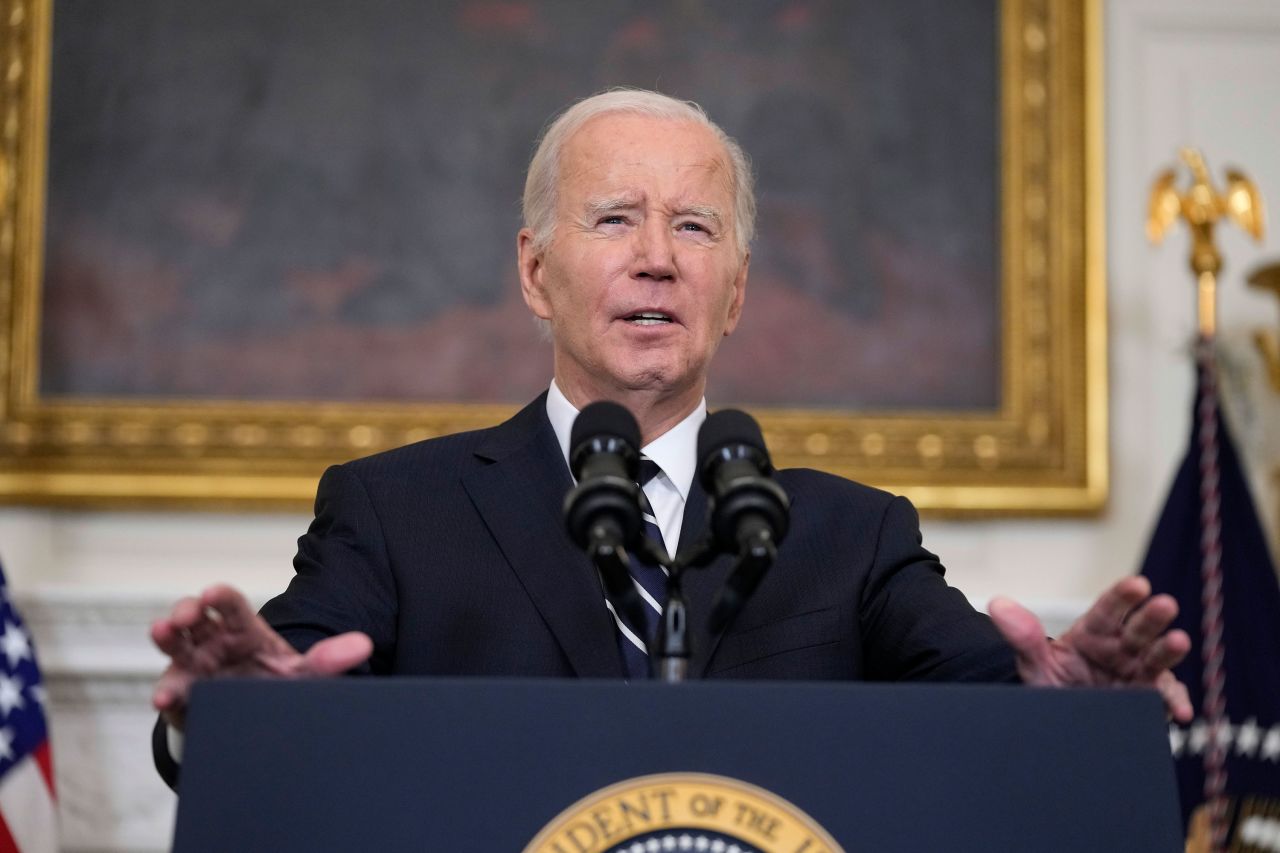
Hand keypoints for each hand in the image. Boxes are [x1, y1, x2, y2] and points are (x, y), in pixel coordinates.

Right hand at [150, 584, 371, 730]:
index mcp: (243, 631)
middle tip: (185, 616)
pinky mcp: (184, 696)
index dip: (220, 597)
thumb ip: (329, 659)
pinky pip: (172, 690)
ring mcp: (195, 667)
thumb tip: (363, 645)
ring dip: (166, 637)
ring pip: (175, 646)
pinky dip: (166, 693)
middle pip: (194, 618)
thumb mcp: (304, 673)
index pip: (231, 605)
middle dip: (185, 612)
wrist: (260, 720)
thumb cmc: (277, 684)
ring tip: (162, 632)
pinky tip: (165, 698)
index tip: (213, 593)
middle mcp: (214, 643)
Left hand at [988, 576, 1192, 722]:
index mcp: (1093, 633)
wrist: (1060, 721)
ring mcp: (1136, 673)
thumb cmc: (1052, 685)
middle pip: (1139, 629)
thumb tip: (997, 603)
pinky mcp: (1147, 700)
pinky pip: (1164, 699)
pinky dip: (1174, 702)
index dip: (1123, 596)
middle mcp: (1120, 649)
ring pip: (1156, 659)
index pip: (1108, 609)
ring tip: (1179, 641)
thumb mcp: (1035, 663)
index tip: (1138, 584)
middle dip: (1152, 616)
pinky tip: (1179, 711)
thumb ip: (1022, 636)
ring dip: (1169, 650)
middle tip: (1165, 604)